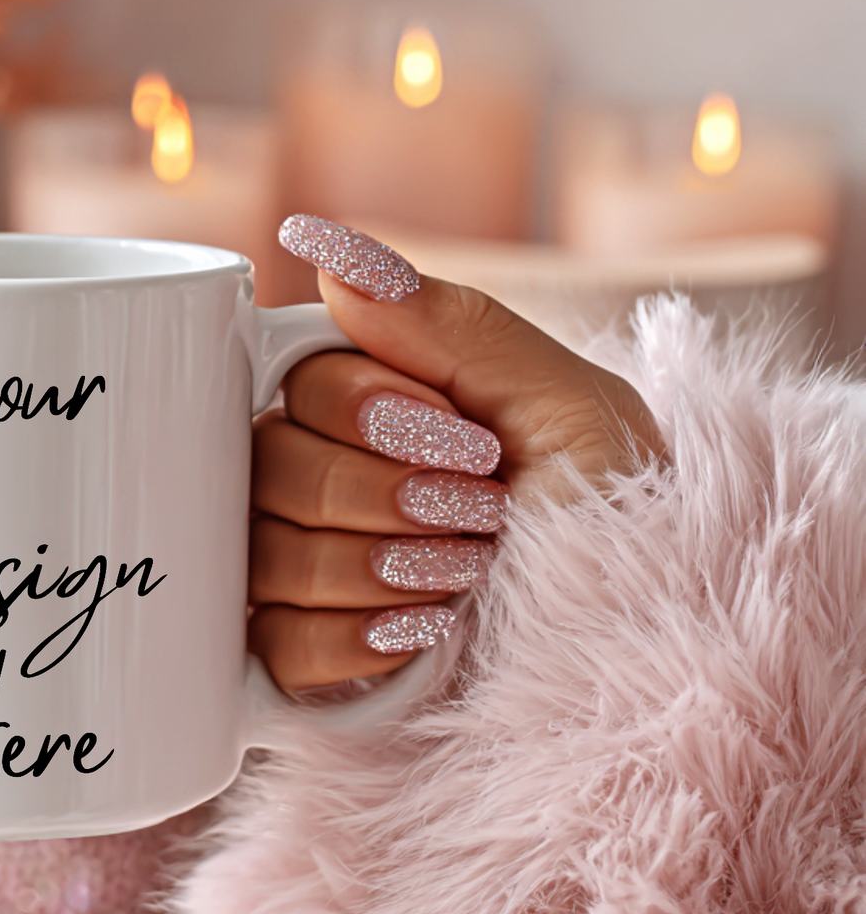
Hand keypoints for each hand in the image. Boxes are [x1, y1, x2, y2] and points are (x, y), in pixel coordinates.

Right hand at [250, 215, 664, 693]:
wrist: (649, 659)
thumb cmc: (627, 531)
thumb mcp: (567, 405)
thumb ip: (450, 324)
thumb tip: (325, 248)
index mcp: (389, 410)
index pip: (299, 379)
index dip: (367, 411)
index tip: (461, 441)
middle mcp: (337, 485)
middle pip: (268, 463)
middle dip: (383, 494)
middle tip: (475, 514)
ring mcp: (316, 578)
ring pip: (263, 554)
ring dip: (379, 568)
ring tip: (464, 578)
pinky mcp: (309, 665)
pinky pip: (270, 642)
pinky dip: (353, 640)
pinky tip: (421, 638)